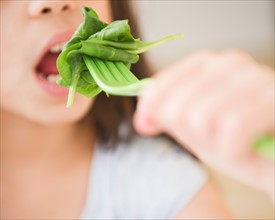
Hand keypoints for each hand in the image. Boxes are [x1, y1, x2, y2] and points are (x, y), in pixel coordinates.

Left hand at [134, 50, 274, 199]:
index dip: (149, 107)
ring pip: (200, 117)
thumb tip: (141, 120)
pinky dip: (234, 152)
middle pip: (177, 105)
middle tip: (213, 141)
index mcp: (209, 65)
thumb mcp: (198, 129)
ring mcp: (255, 78)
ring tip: (232, 146)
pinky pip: (232, 129)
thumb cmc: (240, 143)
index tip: (146, 125)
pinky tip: (246, 151)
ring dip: (214, 144)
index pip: (161, 83)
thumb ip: (170, 118)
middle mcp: (230, 63)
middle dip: (189, 134)